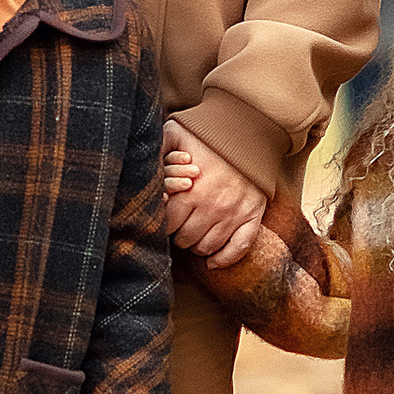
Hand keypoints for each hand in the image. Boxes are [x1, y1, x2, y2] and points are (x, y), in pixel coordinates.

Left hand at [161, 121, 266, 270]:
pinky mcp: (253, 216)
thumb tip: (140, 162)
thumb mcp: (177, 133)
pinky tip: (212, 262)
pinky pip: (239, 248)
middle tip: (179, 226)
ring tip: (193, 235)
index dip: (162, 222)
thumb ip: (157, 147)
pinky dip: (224, 259)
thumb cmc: (208, 134)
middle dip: (178, 234)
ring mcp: (234, 214)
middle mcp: (212, 207)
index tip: (165, 216)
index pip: (168, 224)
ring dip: (197, 246)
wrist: (249, 131)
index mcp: (191, 191)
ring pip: (207, 247)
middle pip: (185, 239)